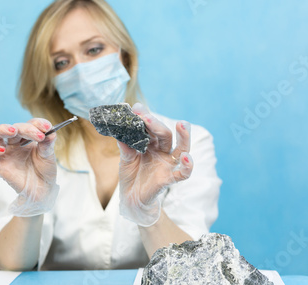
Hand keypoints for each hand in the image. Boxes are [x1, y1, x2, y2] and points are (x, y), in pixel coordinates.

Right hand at [0, 118, 58, 215]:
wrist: (42, 191)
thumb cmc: (44, 171)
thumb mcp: (49, 156)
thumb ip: (48, 143)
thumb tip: (50, 131)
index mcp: (26, 138)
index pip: (29, 124)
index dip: (37, 123)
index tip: (48, 128)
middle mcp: (14, 144)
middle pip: (14, 128)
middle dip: (26, 129)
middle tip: (39, 135)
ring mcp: (5, 154)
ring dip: (1, 129)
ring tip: (13, 130)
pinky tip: (2, 150)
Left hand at [118, 103, 192, 226]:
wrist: (131, 198)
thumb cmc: (131, 175)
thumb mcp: (125, 159)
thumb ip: (125, 146)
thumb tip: (120, 130)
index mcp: (151, 144)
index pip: (151, 128)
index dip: (145, 118)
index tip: (136, 108)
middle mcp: (162, 151)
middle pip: (165, 134)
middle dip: (156, 124)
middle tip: (145, 117)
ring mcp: (167, 164)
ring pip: (180, 148)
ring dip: (183, 136)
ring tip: (182, 124)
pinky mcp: (169, 178)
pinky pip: (182, 173)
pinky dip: (187, 166)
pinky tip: (187, 157)